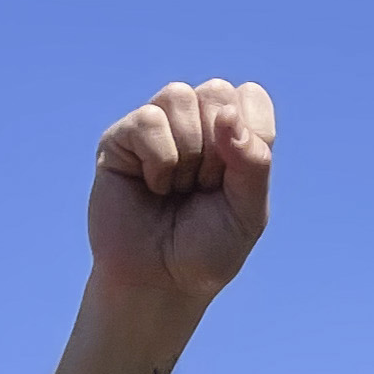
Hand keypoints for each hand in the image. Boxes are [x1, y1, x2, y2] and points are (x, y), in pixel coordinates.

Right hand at [88, 80, 274, 304]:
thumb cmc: (206, 248)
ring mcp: (156, 126)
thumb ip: (253, 162)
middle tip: (203, 189)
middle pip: (217, 92)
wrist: (160, 282)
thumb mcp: (248, 211)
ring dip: (188, 154)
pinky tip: (153, 187)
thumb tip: (226, 114)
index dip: (250, 139)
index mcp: (232, 132)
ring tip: (178, 188)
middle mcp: (194, 121)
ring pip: (179, 97)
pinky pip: (148, 121)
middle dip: (218, 151)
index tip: (235, 182)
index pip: (250, 97)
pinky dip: (160, 161)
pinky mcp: (120, 138)